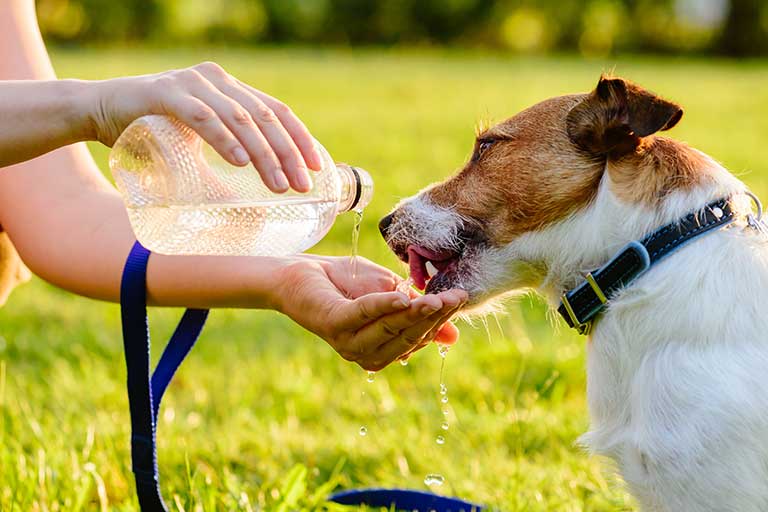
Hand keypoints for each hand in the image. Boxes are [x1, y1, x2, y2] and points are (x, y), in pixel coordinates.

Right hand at [85, 61, 320, 192]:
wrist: (97, 111)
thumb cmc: (153, 132)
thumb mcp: (200, 142)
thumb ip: (229, 151)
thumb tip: (265, 192)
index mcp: (230, 89)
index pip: (276, 111)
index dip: (300, 139)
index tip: (316, 168)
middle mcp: (217, 81)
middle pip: (265, 117)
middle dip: (288, 154)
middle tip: (301, 186)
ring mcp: (192, 83)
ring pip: (240, 119)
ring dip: (263, 155)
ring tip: (278, 185)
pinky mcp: (165, 93)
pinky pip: (203, 117)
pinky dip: (224, 140)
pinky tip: (241, 163)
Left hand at [275, 255, 466, 370]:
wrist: (300, 272)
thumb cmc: (345, 282)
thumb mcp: (390, 294)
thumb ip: (417, 311)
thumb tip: (454, 336)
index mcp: (381, 350)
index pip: (419, 338)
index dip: (440, 319)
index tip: (460, 297)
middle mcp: (365, 354)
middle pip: (409, 336)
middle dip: (434, 316)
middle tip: (456, 296)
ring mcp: (348, 342)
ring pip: (391, 328)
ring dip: (415, 313)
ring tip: (437, 299)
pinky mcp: (333, 323)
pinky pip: (364, 315)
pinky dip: (384, 306)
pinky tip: (403, 298)